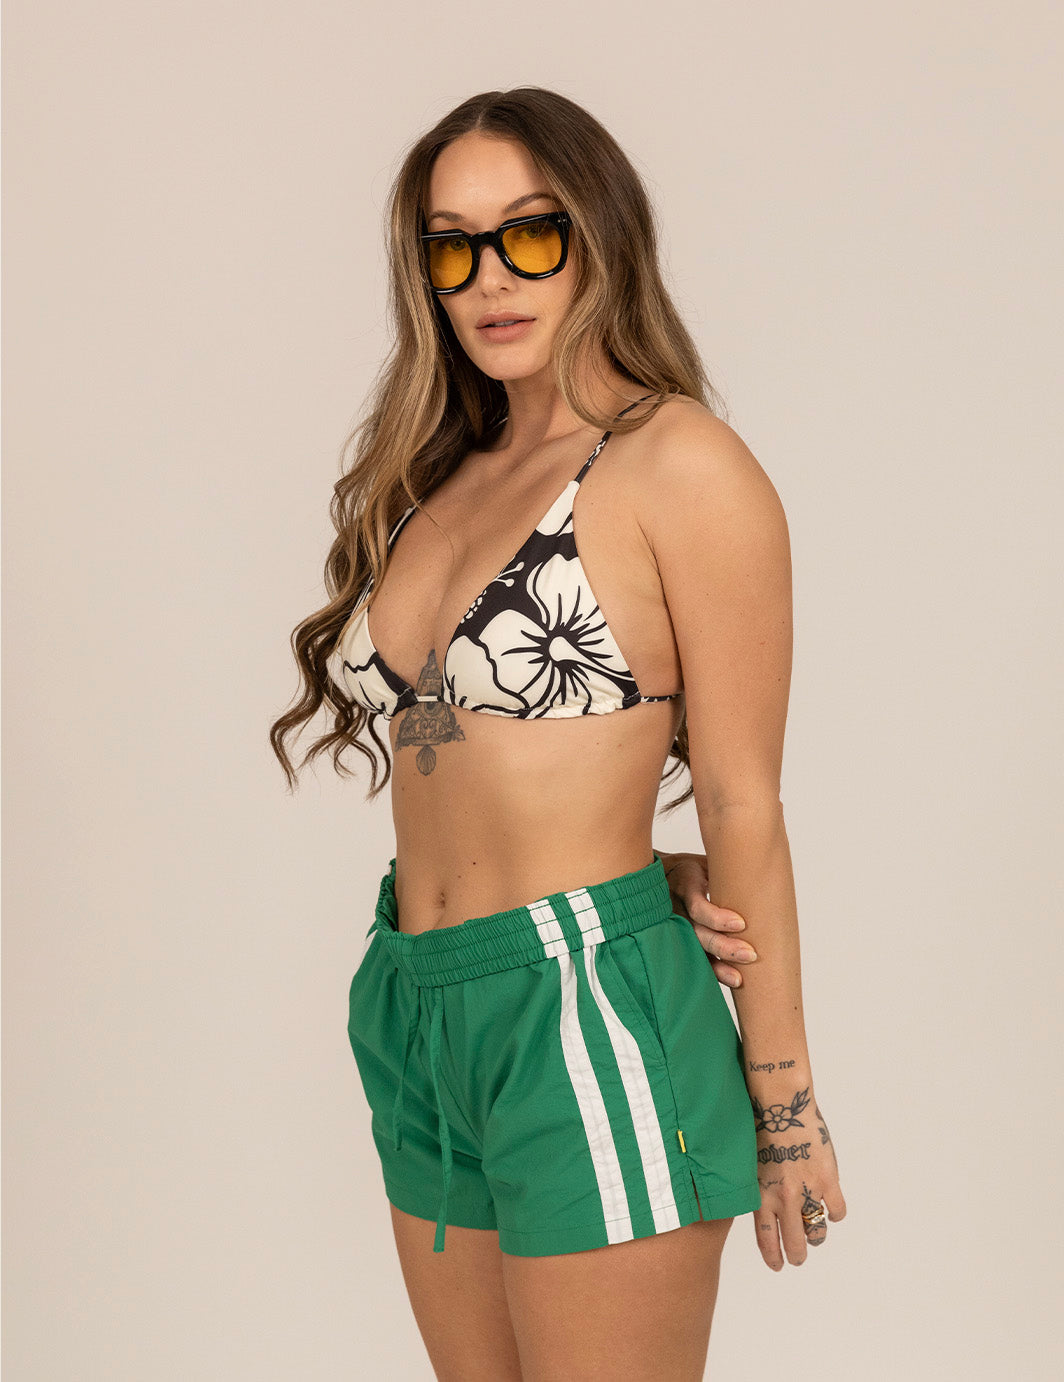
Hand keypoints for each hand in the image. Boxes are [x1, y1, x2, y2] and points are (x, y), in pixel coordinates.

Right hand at [655, 849, 757, 987]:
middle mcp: (676, 908)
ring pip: (694, 950)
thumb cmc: (690, 867)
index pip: (698, 906)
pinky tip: (730, 980)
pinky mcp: (677, 939)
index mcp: (685, 884)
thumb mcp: (705, 860)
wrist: (655, 875)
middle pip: (697, 933)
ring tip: (739, 978)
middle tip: (751, 954)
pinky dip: (711, 970)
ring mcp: (673, 926)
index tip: (741, 923)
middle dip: (724, 947)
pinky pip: (693, 958)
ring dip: (717, 966)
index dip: (717, 918)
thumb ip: (727, 866)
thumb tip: (763, 862)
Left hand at [751, 1090, 846, 1269]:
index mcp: (761, 1196)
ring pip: (817, 1231)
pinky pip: (837, 1211)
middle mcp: (783, 1199)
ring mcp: (807, 1191)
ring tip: (815, 1235)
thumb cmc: (758, 1128)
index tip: (778, 1265)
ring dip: (816, 1236)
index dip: (773, 1257)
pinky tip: (831, 1209)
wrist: (779, 1104)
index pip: (767, 1240)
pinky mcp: (827, 1180)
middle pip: (795, 1243)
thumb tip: (761, 1206)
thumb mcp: (749, 1164)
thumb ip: (757, 1187)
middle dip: (797, 1255)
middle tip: (799, 1257)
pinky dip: (835, 1214)